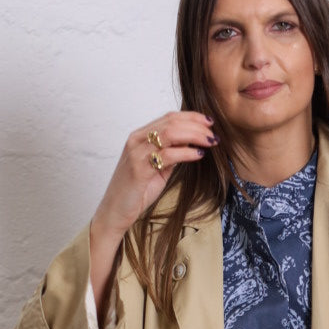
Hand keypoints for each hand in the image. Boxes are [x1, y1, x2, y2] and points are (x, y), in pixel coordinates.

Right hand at [91, 110, 218, 243]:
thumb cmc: (136, 191)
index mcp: (140, 136)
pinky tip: (198, 155)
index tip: (210, 122)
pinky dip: (186, 152)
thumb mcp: (157, 168)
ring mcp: (137, 153)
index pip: (169, 117)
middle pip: (172, 122)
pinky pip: (167, 154)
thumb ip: (171, 154)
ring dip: (194, 135)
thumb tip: (191, 143)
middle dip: (197, 125)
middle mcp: (136, 140)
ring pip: (170, 133)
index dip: (192, 117)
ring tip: (210, 142)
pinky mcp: (139, 169)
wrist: (115, 211)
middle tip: (213, 134)